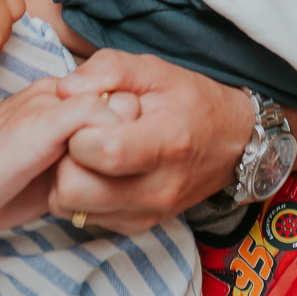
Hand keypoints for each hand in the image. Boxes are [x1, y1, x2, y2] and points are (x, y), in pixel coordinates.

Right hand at [0, 78, 134, 239]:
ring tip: (112, 184)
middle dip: (137, 139)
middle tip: (125, 179)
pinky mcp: (39, 124)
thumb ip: (76, 162)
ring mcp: (48, 105)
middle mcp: (56, 94)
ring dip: (126, 147)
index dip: (133, 136)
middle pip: (132, 100)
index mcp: (57, 102)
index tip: (130, 171)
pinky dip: (107, 147)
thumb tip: (117, 176)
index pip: (122, 100)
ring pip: (122, 105)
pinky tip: (93, 182)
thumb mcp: (43, 172)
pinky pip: (97, 115)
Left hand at [46, 49, 253, 233]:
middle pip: (76, 189)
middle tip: (79, 135)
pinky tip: (96, 170)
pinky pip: (84, 218)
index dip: (80, 130)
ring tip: (86, 151)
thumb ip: (108, 69)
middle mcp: (158, 188)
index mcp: (167, 143)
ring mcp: (147, 213)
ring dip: (68, 177)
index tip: (86, 115)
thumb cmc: (191, 101)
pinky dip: (80, 194)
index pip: (103, 152)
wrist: (231, 143)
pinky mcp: (137, 226)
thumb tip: (65, 89)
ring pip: (71, 208)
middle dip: (66, 158)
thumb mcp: (155, 69)